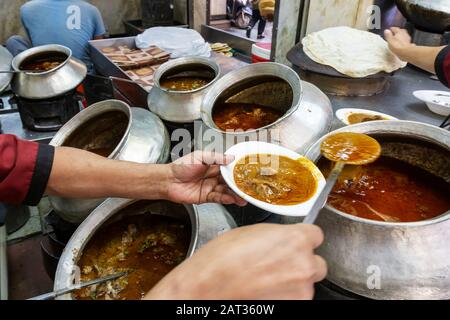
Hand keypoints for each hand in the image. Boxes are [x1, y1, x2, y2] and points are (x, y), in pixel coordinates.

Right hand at [144, 223, 326, 299]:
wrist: (206, 289)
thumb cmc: (221, 260)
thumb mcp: (251, 232)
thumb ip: (277, 235)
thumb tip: (284, 239)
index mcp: (295, 239)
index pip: (316, 235)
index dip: (303, 239)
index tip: (296, 244)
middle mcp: (304, 265)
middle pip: (316, 263)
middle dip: (301, 263)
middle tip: (279, 266)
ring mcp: (301, 291)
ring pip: (306, 284)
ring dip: (292, 282)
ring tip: (265, 281)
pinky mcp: (293, 308)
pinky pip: (295, 299)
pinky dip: (284, 297)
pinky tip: (263, 293)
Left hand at [165, 151, 246, 205]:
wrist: (168, 180)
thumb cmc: (181, 166)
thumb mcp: (200, 156)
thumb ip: (216, 157)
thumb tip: (231, 158)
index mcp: (213, 165)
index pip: (229, 168)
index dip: (238, 170)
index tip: (248, 172)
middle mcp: (213, 176)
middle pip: (229, 181)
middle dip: (239, 185)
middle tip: (249, 188)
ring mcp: (210, 187)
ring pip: (225, 191)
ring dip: (235, 194)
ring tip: (243, 197)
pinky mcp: (205, 197)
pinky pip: (218, 198)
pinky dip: (225, 199)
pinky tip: (231, 199)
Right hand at [384, 27, 413, 60]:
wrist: (405, 53)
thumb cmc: (397, 46)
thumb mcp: (390, 40)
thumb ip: (388, 35)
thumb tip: (386, 30)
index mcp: (399, 32)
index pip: (396, 28)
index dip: (393, 28)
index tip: (390, 29)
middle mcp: (404, 35)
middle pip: (402, 31)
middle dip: (399, 31)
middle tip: (396, 32)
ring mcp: (408, 40)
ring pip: (405, 36)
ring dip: (402, 36)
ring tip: (399, 37)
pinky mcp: (409, 45)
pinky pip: (407, 41)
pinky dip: (405, 41)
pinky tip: (404, 43)